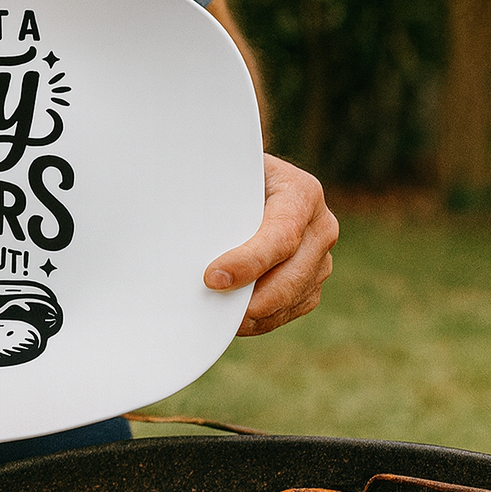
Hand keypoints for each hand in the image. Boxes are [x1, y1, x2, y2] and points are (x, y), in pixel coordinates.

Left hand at [203, 154, 336, 335]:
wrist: (257, 183)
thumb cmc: (233, 177)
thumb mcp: (225, 170)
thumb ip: (209, 186)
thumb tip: (169, 205)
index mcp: (301, 193)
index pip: (280, 236)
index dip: (248, 262)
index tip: (212, 278)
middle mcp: (320, 226)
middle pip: (292, 276)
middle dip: (252, 299)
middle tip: (213, 310)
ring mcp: (321, 256)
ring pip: (294, 297)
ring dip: (256, 314)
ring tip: (218, 319)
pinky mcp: (313, 281)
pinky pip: (292, 309)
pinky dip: (263, 320)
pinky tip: (235, 319)